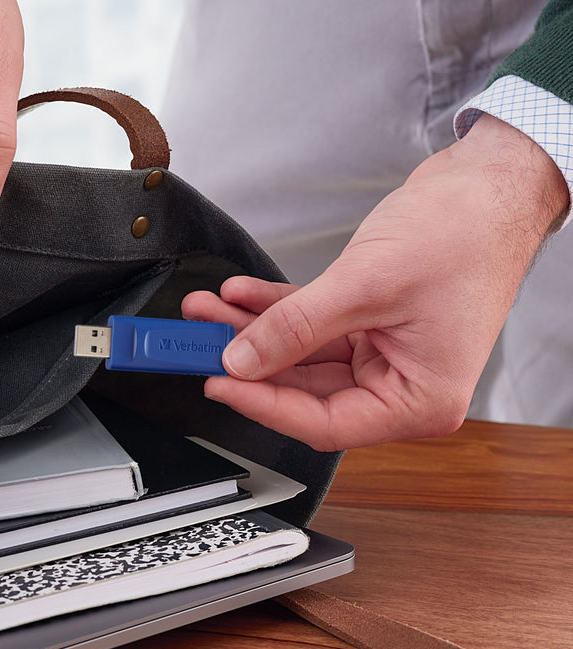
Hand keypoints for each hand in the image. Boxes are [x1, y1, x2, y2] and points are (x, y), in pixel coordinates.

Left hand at [182, 114, 567, 450]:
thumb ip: (297, 328)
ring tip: (208, 311)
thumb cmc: (467, 233)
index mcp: (419, 398)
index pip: (325, 422)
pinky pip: (312, 326)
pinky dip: (277, 311)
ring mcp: (385, 354)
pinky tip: (242, 297)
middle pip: (306, 389)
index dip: (264, 404)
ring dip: (254, 332)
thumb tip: (243, 360)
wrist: (494, 182)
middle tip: (199, 343)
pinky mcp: (370, 323)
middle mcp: (402, 383)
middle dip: (248, 361)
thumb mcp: (367, 285)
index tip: (219, 381)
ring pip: (302, 355)